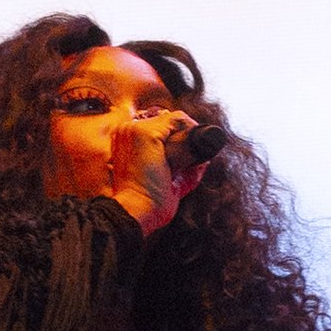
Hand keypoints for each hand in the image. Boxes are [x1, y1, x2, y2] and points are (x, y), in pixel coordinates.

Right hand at [107, 111, 205, 236]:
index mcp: (125, 141)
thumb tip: (205, 160)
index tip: (189, 153)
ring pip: (172, 118)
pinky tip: (194, 147)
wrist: (135, 212)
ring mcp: (133, 130)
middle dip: (185, 135)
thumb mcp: (168, 183)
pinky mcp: (145, 133)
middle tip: (194, 156)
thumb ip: (184, 171)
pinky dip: (190, 129)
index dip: (176, 137)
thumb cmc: (147, 204)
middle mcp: (126, 132)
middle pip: (165, 120)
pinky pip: (176, 120)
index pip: (155, 126)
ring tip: (192, 155)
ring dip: (188, 133)